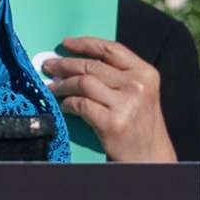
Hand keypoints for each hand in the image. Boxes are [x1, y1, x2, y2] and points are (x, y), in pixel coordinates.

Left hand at [42, 38, 175, 162]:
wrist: (150, 156)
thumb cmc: (139, 124)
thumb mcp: (139, 93)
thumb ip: (117, 76)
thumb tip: (77, 61)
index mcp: (145, 73)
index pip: (111, 50)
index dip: (85, 44)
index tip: (66, 43)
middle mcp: (137, 85)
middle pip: (92, 65)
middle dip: (65, 64)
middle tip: (49, 65)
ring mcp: (125, 104)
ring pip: (83, 83)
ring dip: (63, 84)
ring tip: (52, 87)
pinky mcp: (111, 122)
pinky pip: (80, 104)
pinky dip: (68, 103)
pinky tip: (63, 105)